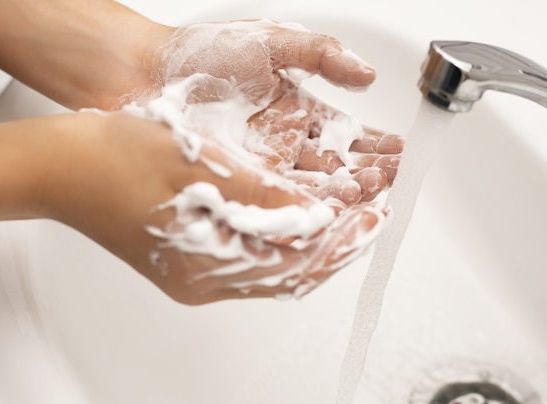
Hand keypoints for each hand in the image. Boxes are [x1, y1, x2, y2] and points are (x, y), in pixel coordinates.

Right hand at [42, 111, 388, 304]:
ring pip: (272, 270)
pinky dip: (282, 242)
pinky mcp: (186, 265)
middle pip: (288, 274)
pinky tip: (297, 220)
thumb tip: (314, 215)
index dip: (340, 239)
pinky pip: (250, 262)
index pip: (294, 262)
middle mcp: (202, 281)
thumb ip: (260, 198)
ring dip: (313, 244)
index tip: (373, 217)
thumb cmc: (116, 159)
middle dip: (335, 246)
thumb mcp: (199, 167)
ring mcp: (193, 278)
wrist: (63, 168)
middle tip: (371, 217)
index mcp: (205, 264)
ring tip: (347, 217)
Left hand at [136, 20, 402, 207]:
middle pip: (337, 169)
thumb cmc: (201, 53)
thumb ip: (321, 56)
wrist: (143, 74)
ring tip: (368, 201)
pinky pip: (275, 202)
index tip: (404, 155)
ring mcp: (263, 169)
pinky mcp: (239, 186)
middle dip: (369, 177)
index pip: (349, 135)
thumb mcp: (271, 43)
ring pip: (311, 190)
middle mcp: (285, 146)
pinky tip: (324, 217)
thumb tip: (369, 73)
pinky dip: (302, 210)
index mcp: (299, 112)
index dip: (378, 146)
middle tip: (392, 185)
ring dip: (342, 198)